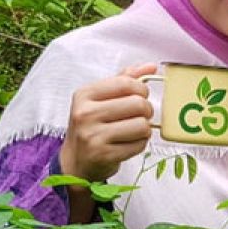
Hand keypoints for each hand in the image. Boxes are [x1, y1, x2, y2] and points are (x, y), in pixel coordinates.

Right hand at [59, 62, 156, 182]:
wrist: (76, 161)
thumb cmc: (91, 127)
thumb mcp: (100, 99)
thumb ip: (124, 80)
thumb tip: (151, 66)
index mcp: (85, 94)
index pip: (126, 83)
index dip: (141, 89)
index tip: (140, 96)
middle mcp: (86, 114)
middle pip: (138, 104)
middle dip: (146, 111)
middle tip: (139, 116)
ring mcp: (93, 135)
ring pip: (142, 125)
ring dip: (144, 129)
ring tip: (133, 131)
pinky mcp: (104, 155)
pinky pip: (139, 145)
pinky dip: (139, 144)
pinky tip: (128, 144)